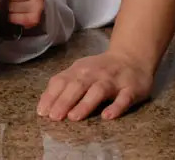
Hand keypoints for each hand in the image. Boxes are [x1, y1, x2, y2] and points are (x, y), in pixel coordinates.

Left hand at [37, 50, 153, 120]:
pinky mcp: (131, 89)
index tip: (42, 112)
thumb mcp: (79, 72)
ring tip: (74, 117)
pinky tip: (107, 116)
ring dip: (85, 104)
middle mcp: (95, 73)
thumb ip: (63, 86)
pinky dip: (116, 107)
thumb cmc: (100, 70)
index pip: (62, 81)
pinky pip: (124, 99)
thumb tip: (44, 106)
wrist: (132, 58)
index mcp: (79, 70)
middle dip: (65, 101)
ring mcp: (113, 81)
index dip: (51, 96)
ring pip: (98, 91)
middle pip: (78, 86)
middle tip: (54, 117)